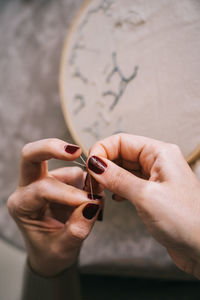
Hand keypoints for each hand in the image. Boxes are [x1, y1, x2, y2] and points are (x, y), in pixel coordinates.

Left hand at [7, 139, 101, 276]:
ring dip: (83, 178)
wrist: (52, 252)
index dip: (68, 194)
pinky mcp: (60, 179)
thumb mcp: (62, 248)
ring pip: (63, 166)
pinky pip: (77, 173)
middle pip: (31, 156)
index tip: (90, 202)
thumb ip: (77, 229)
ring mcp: (44, 181)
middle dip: (52, 148)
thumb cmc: (50, 251)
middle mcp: (28, 189)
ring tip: (95, 198)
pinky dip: (88, 182)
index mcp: (21, 205)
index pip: (41, 189)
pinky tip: (91, 197)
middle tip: (75, 150)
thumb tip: (91, 205)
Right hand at [87, 134, 199, 278]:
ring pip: (124, 169)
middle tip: (91, 181)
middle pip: (122, 153)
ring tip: (99, 189)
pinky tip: (115, 197)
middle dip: (104, 165)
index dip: (102, 150)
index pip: (122, 140)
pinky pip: (130, 183)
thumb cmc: (186, 221)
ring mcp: (156, 178)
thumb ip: (117, 178)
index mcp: (160, 153)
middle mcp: (158, 162)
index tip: (89, 166)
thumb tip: (95, 164)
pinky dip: (118, 188)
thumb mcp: (145, 196)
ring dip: (109, 177)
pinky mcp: (153, 193)